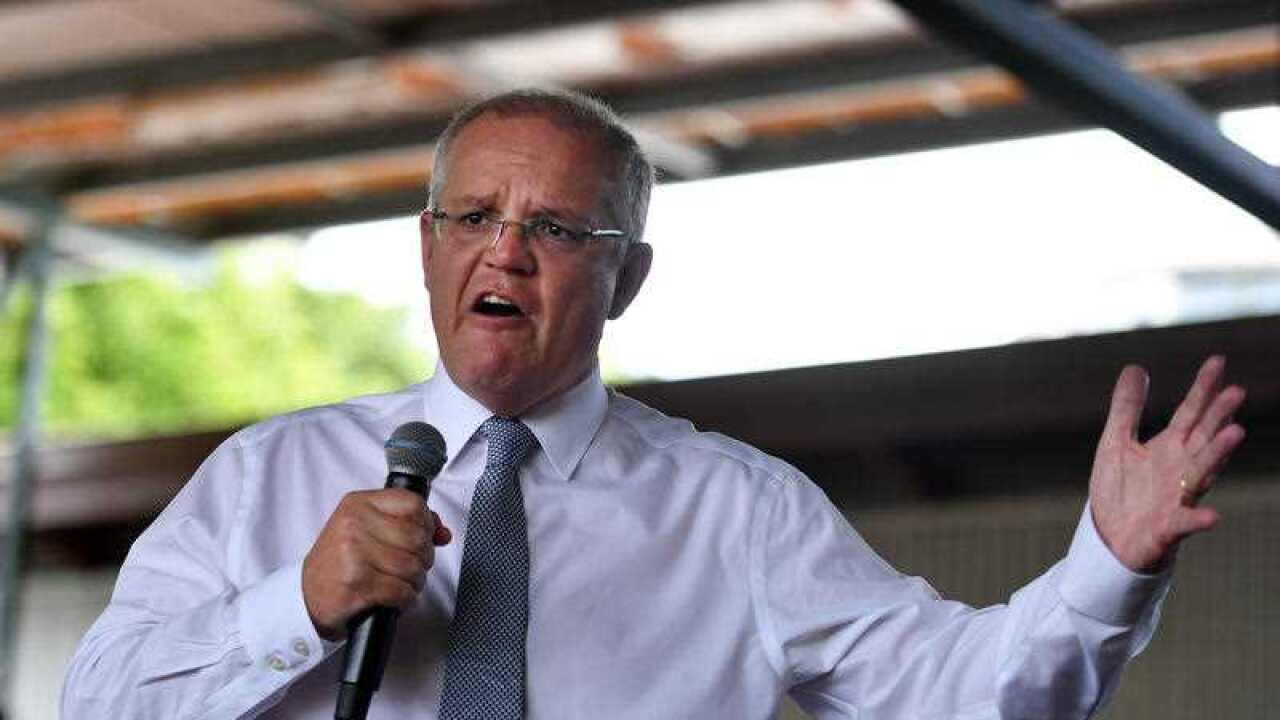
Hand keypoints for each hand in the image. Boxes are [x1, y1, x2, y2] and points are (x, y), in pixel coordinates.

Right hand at [302, 488, 451, 640]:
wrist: (306, 595)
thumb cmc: (339, 561)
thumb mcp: (366, 530)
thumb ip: (407, 523)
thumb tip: (442, 532)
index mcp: (358, 504)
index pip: (413, 504)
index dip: (426, 525)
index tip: (422, 538)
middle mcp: (354, 524)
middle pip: (417, 537)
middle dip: (423, 558)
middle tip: (412, 567)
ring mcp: (353, 554)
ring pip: (412, 566)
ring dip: (415, 581)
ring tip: (402, 583)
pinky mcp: (356, 584)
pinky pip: (401, 591)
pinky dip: (405, 599)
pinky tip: (394, 597)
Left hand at [1089, 356, 1245, 572]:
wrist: (1110, 538)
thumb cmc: (1121, 490)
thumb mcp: (1116, 442)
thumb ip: (1127, 408)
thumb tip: (1136, 367)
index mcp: (1170, 447)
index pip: (1192, 412)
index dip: (1203, 388)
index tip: (1218, 361)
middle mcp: (1181, 469)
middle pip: (1204, 437)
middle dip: (1219, 415)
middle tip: (1236, 391)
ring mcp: (1178, 497)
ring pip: (1203, 472)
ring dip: (1218, 453)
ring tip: (1235, 432)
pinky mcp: (1168, 527)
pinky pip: (1185, 522)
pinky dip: (1198, 519)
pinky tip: (1212, 517)